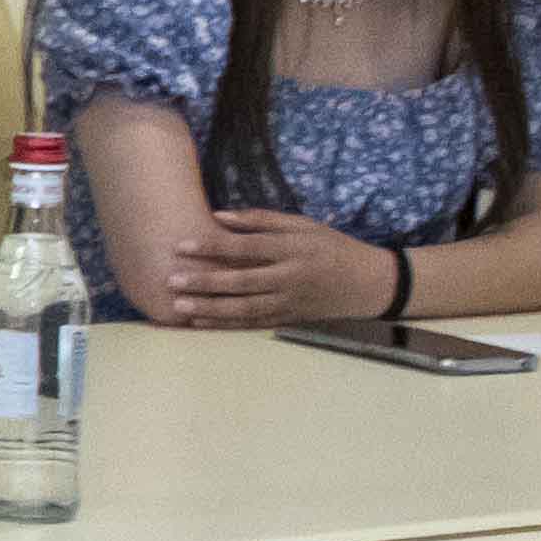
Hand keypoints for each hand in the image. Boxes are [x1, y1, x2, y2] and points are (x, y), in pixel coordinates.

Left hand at [144, 208, 396, 330]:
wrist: (368, 283)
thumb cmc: (330, 246)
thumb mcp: (302, 225)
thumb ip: (261, 220)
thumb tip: (219, 215)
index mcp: (293, 250)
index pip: (247, 247)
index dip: (213, 245)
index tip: (181, 244)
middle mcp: (291, 278)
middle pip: (242, 282)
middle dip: (205, 282)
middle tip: (171, 280)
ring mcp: (290, 302)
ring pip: (245, 309)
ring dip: (209, 309)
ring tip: (178, 307)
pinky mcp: (289, 318)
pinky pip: (252, 324)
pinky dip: (225, 324)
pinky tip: (199, 322)